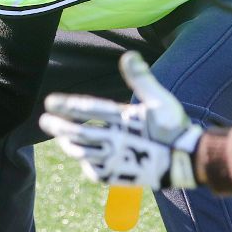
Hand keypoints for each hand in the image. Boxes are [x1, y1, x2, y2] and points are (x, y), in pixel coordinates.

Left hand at [37, 53, 203, 189]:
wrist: (186, 161)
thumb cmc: (172, 126)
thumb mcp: (159, 99)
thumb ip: (141, 78)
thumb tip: (129, 55)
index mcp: (123, 120)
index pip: (87, 111)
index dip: (66, 106)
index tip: (49, 102)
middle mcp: (115, 141)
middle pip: (78, 134)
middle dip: (59, 126)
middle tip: (44, 120)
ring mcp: (114, 161)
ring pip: (82, 153)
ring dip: (68, 144)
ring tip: (61, 138)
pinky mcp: (116, 176)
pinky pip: (93, 170)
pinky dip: (85, 162)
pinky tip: (83, 156)